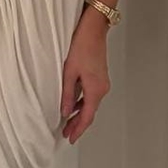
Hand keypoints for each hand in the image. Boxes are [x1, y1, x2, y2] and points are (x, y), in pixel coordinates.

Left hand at [60, 8, 111, 143]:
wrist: (94, 29)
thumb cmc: (81, 46)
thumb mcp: (69, 72)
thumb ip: (67, 94)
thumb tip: (65, 112)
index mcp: (95, 89)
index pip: (87, 116)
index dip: (78, 129)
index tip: (71, 138)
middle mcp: (102, 88)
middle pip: (90, 112)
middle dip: (78, 124)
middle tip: (67, 133)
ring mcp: (102, 82)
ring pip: (91, 104)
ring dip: (80, 113)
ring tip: (67, 122)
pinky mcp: (100, 76)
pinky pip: (91, 95)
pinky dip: (83, 103)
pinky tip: (74, 104)